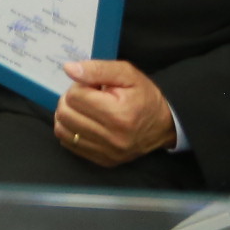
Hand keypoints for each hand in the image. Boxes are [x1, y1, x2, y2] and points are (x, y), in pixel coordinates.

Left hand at [55, 60, 177, 165]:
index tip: (92, 87)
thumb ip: (97, 69)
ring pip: (63, 130)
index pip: (75, 96)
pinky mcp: (104, 161)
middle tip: (86, 96)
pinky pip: (70, 144)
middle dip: (70, 100)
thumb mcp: (126, 74)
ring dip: (67, 115)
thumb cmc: (145, 96)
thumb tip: (69, 69)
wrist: (166, 124)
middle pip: (65, 114)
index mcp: (118, 115)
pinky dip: (70, 130)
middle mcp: (113, 138)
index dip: (79, 86)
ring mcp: (108, 152)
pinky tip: (82, 122)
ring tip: (83, 109)